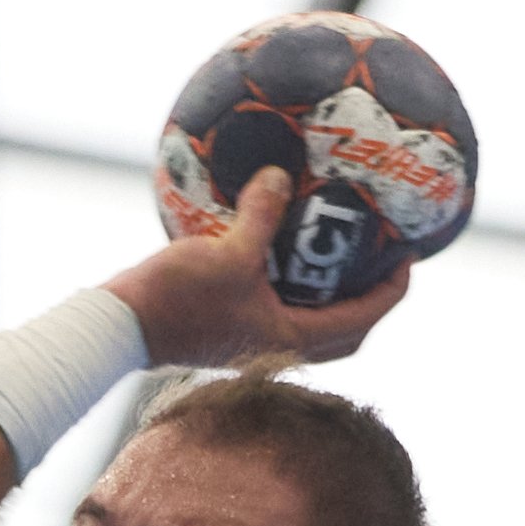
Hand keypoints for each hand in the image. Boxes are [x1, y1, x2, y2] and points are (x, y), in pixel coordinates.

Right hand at [107, 167, 414, 367]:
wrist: (117, 329)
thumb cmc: (176, 300)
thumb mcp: (226, 250)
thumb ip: (262, 214)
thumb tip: (282, 174)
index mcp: (288, 339)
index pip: (361, 320)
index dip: (390, 291)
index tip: (407, 259)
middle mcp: (275, 350)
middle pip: (343, 336)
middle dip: (366, 303)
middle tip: (378, 265)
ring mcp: (250, 347)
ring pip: (310, 329)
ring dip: (329, 302)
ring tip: (337, 261)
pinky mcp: (227, 336)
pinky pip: (278, 315)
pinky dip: (293, 294)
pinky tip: (282, 260)